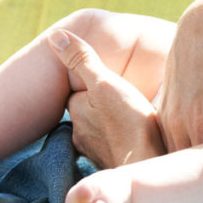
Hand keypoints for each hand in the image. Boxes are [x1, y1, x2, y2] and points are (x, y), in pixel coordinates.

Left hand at [48, 29, 164, 168]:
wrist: (147, 166)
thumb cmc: (129, 123)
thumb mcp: (106, 84)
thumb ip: (82, 61)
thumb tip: (55, 36)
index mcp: (78, 110)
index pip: (77, 92)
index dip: (91, 84)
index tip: (106, 81)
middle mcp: (81, 133)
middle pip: (88, 112)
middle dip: (99, 106)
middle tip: (121, 100)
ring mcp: (95, 152)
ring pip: (99, 131)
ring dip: (109, 125)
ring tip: (128, 119)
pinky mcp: (112, 165)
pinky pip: (112, 147)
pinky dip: (119, 142)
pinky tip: (133, 140)